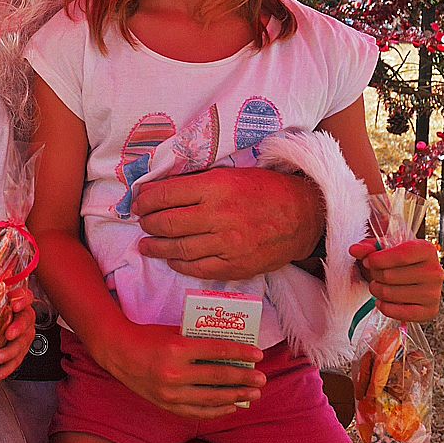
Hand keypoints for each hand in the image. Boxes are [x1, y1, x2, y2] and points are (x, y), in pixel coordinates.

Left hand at [0, 283, 35, 382]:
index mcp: (15, 299)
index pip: (25, 295)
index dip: (22, 299)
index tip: (14, 304)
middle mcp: (22, 316)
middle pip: (27, 321)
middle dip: (18, 329)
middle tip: (8, 335)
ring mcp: (22, 335)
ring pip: (23, 344)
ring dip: (10, 353)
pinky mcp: (16, 351)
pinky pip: (15, 361)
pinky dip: (5, 369)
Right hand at [94, 322, 265, 420]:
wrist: (118, 352)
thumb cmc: (148, 337)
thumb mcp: (174, 331)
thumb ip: (198, 340)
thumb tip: (230, 349)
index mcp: (177, 348)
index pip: (217, 352)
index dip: (240, 354)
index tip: (258, 355)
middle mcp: (174, 373)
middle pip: (218, 377)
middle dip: (243, 378)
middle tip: (262, 378)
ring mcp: (170, 393)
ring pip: (211, 397)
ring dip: (235, 396)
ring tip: (253, 394)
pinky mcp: (166, 404)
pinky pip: (197, 411)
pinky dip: (216, 410)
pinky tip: (231, 406)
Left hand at [133, 167, 322, 279]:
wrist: (305, 215)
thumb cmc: (266, 189)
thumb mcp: (231, 174)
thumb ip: (198, 183)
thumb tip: (161, 190)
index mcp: (216, 187)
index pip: (165, 195)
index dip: (145, 200)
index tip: (138, 202)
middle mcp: (218, 216)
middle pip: (166, 223)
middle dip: (147, 223)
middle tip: (141, 221)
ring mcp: (227, 244)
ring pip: (178, 249)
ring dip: (156, 247)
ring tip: (145, 244)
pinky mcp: (235, 265)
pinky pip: (197, 268)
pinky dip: (178, 264)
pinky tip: (171, 259)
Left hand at [350, 238, 441, 321]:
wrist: (414, 276)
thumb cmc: (398, 260)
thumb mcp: (384, 248)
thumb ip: (368, 247)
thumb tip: (354, 250)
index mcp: (427, 250)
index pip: (400, 255)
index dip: (378, 259)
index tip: (368, 261)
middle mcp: (435, 271)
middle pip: (391, 276)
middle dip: (374, 275)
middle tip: (374, 274)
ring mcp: (434, 293)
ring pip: (391, 294)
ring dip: (376, 290)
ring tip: (377, 286)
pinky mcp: (429, 311)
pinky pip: (398, 312)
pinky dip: (384, 307)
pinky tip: (382, 300)